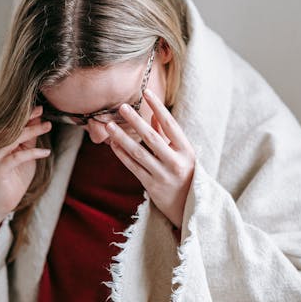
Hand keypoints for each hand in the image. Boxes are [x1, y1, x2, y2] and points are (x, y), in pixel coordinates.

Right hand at [0, 106, 51, 226]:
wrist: (5, 198)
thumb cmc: (16, 173)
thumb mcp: (25, 151)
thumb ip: (29, 136)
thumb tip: (38, 118)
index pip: (10, 121)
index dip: (24, 113)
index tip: (39, 106)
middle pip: (10, 126)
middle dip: (27, 117)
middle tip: (42, 110)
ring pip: (13, 138)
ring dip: (32, 131)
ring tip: (48, 126)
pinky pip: (17, 157)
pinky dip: (33, 153)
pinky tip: (46, 153)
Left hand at [106, 88, 194, 228]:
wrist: (191, 208)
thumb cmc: (187, 175)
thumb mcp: (183, 154)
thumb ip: (168, 136)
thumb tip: (154, 116)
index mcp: (186, 151)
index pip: (170, 124)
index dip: (158, 107)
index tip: (146, 92)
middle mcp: (175, 162)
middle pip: (151, 138)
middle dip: (135, 121)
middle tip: (122, 106)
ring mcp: (162, 175)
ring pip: (138, 153)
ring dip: (122, 138)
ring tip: (109, 125)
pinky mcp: (151, 186)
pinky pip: (133, 167)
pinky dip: (122, 154)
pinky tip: (113, 143)